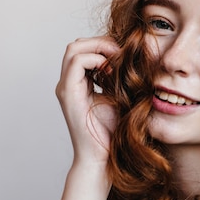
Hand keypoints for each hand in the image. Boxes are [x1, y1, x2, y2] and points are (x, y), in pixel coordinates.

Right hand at [55, 36, 119, 166]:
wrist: (102, 157)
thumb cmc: (112, 133)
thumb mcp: (118, 97)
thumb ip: (118, 78)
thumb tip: (133, 59)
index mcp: (78, 84)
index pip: (84, 50)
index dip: (103, 46)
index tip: (123, 55)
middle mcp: (68, 83)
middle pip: (77, 45)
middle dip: (100, 42)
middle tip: (120, 52)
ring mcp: (65, 88)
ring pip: (74, 49)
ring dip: (98, 48)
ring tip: (116, 59)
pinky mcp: (68, 93)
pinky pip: (76, 62)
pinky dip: (95, 59)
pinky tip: (110, 71)